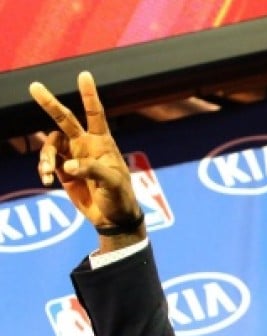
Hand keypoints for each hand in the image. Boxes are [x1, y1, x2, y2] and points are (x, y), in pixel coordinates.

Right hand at [29, 71, 144, 240]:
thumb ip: (91, 170)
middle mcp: (86, 145)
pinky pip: (47, 162)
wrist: (113, 219)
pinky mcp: (64, 171)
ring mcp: (73, 157)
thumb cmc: (120, 198)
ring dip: (44, 156)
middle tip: (34, 87)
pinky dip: (43, 169)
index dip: (89, 94)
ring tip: (46, 172)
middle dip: (50, 104)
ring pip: (51, 144)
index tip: (84, 74)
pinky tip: (46, 180)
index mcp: (103, 143)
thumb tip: (67, 165)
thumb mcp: (112, 183)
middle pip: (65, 120)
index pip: (95, 114)